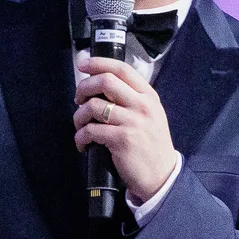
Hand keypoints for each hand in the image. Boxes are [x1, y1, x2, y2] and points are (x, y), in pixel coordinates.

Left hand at [73, 56, 179, 203]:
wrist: (161, 175)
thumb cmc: (150, 145)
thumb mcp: (149, 115)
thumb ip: (131, 99)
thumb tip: (100, 86)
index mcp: (148, 96)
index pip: (122, 69)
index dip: (99, 63)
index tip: (83, 64)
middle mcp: (142, 105)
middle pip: (105, 81)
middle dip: (83, 88)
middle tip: (77, 100)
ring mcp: (132, 122)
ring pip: (93, 106)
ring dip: (79, 117)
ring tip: (80, 127)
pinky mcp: (122, 139)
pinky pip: (91, 130)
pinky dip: (81, 137)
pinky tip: (83, 144)